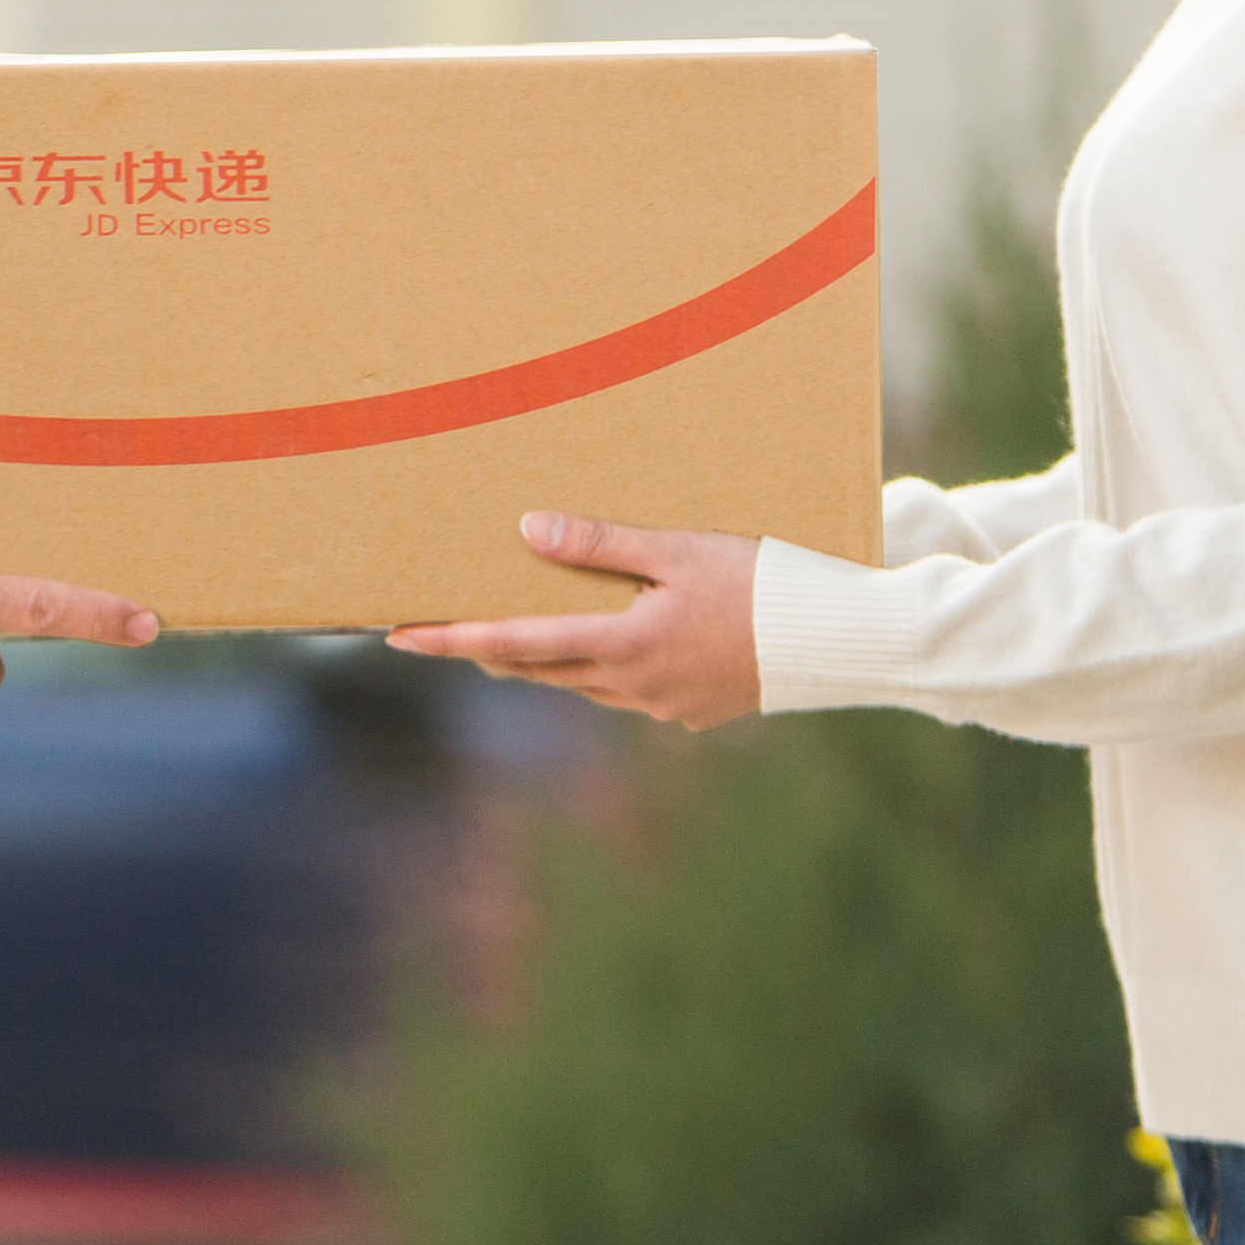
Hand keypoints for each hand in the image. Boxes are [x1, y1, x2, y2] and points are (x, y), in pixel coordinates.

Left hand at [387, 513, 764, 729]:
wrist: (843, 641)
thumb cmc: (766, 582)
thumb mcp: (681, 550)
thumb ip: (602, 544)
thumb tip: (527, 531)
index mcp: (623, 645)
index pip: (515, 644)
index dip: (453, 639)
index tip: (401, 637)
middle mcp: (634, 686)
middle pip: (540, 670)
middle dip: (490, 651)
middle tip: (445, 631)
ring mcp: (664, 706)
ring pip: (583, 685)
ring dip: (548, 662)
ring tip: (520, 633)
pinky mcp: (694, 713)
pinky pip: (630, 693)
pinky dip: (606, 670)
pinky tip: (617, 647)